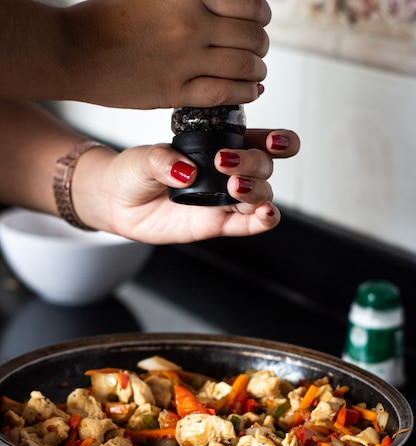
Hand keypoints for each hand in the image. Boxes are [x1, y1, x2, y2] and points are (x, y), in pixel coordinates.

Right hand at [66, 0, 271, 107]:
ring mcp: (183, 59)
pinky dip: (245, 92)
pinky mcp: (174, 91)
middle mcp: (190, 23)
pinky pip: (224, 92)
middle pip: (250, 36)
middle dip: (260, 44)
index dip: (259, 13)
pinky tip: (250, 90)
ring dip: (257, 70)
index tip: (258, 20)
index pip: (247, 2)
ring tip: (256, 72)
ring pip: (243, 66)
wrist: (73, 50)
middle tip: (258, 49)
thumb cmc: (108, 19)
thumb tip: (225, 7)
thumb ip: (188, 1)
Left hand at [75, 129, 300, 242]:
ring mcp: (224, 199)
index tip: (271, 141)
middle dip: (253, 162)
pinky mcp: (217, 223)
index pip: (259, 140)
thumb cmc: (134, 172)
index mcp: (218, 145)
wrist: (118, 202)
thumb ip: (162, 160)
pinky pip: (247, 224)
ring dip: (256, 190)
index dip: (277, 140)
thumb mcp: (143, 158)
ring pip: (260, 194)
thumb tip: (187, 172)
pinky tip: (266, 215)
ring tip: (234, 187)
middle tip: (225, 163)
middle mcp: (228, 172)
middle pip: (263, 166)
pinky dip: (263, 220)